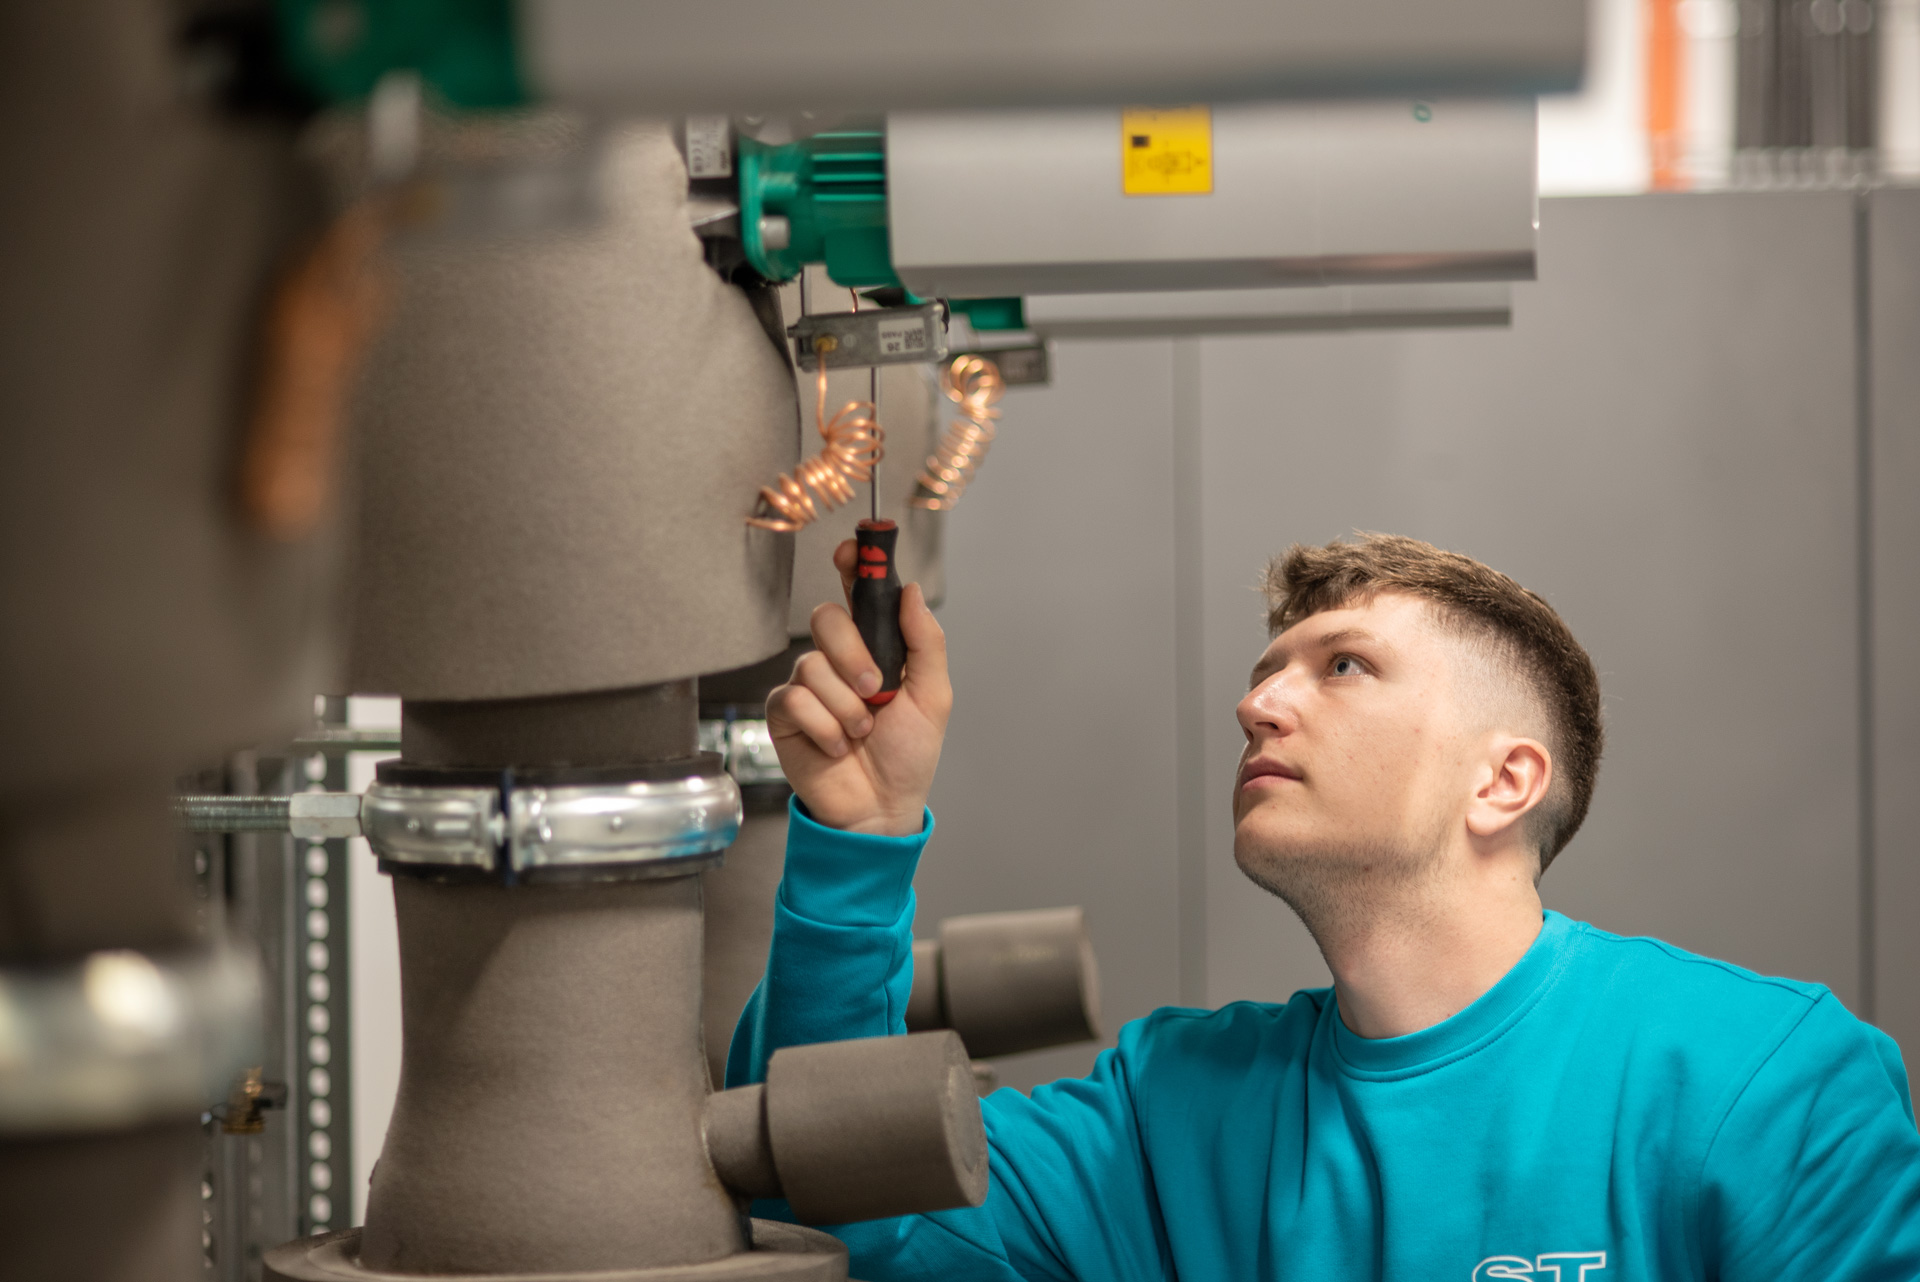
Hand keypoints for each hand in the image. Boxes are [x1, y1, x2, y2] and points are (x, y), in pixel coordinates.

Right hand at [766, 540, 950, 835]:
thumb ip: (924, 640)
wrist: (882, 806)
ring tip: (861, 732)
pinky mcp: (785, 714)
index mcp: (874, 647)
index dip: (852, 566)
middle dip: (853, 655)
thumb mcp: (933, 695)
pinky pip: (795, 699)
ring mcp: (809, 685)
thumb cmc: (909, 754)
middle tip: (876, 690)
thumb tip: (909, 589)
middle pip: (827, 620)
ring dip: (846, 706)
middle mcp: (838, 660)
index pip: (857, 593)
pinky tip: (836, 745)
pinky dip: (825, 726)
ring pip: (812, 664)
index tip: (852, 550)